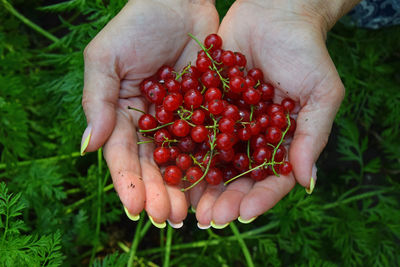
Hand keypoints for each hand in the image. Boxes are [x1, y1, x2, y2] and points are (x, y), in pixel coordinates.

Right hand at [80, 0, 218, 226]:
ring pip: (183, 160)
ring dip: (186, 188)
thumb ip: (97, 101)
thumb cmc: (136, 25)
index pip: (124, 156)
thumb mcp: (106, 58)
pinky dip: (212, 164)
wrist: (178, 2)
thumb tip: (88, 146)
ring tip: (192, 213)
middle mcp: (153, 125)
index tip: (136, 209)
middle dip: (160, 193)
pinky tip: (216, 185)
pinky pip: (211, 141)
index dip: (129, 183)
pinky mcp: (209, 111)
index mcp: (124, 116)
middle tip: (170, 219)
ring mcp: (182, 120)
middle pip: (155, 165)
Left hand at [193, 0, 345, 226]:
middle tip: (209, 218)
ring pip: (214, 161)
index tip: (243, 213)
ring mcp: (229, 124)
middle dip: (225, 199)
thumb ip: (313, 135)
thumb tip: (308, 182)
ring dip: (201, 184)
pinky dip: (184, 149)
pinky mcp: (207, 106)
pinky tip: (171, 166)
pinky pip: (194, 130)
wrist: (274, 13)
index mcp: (282, 142)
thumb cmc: (305, 51)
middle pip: (239, 178)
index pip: (273, 179)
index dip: (260, 199)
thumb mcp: (321, 92)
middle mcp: (253, 139)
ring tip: (187, 204)